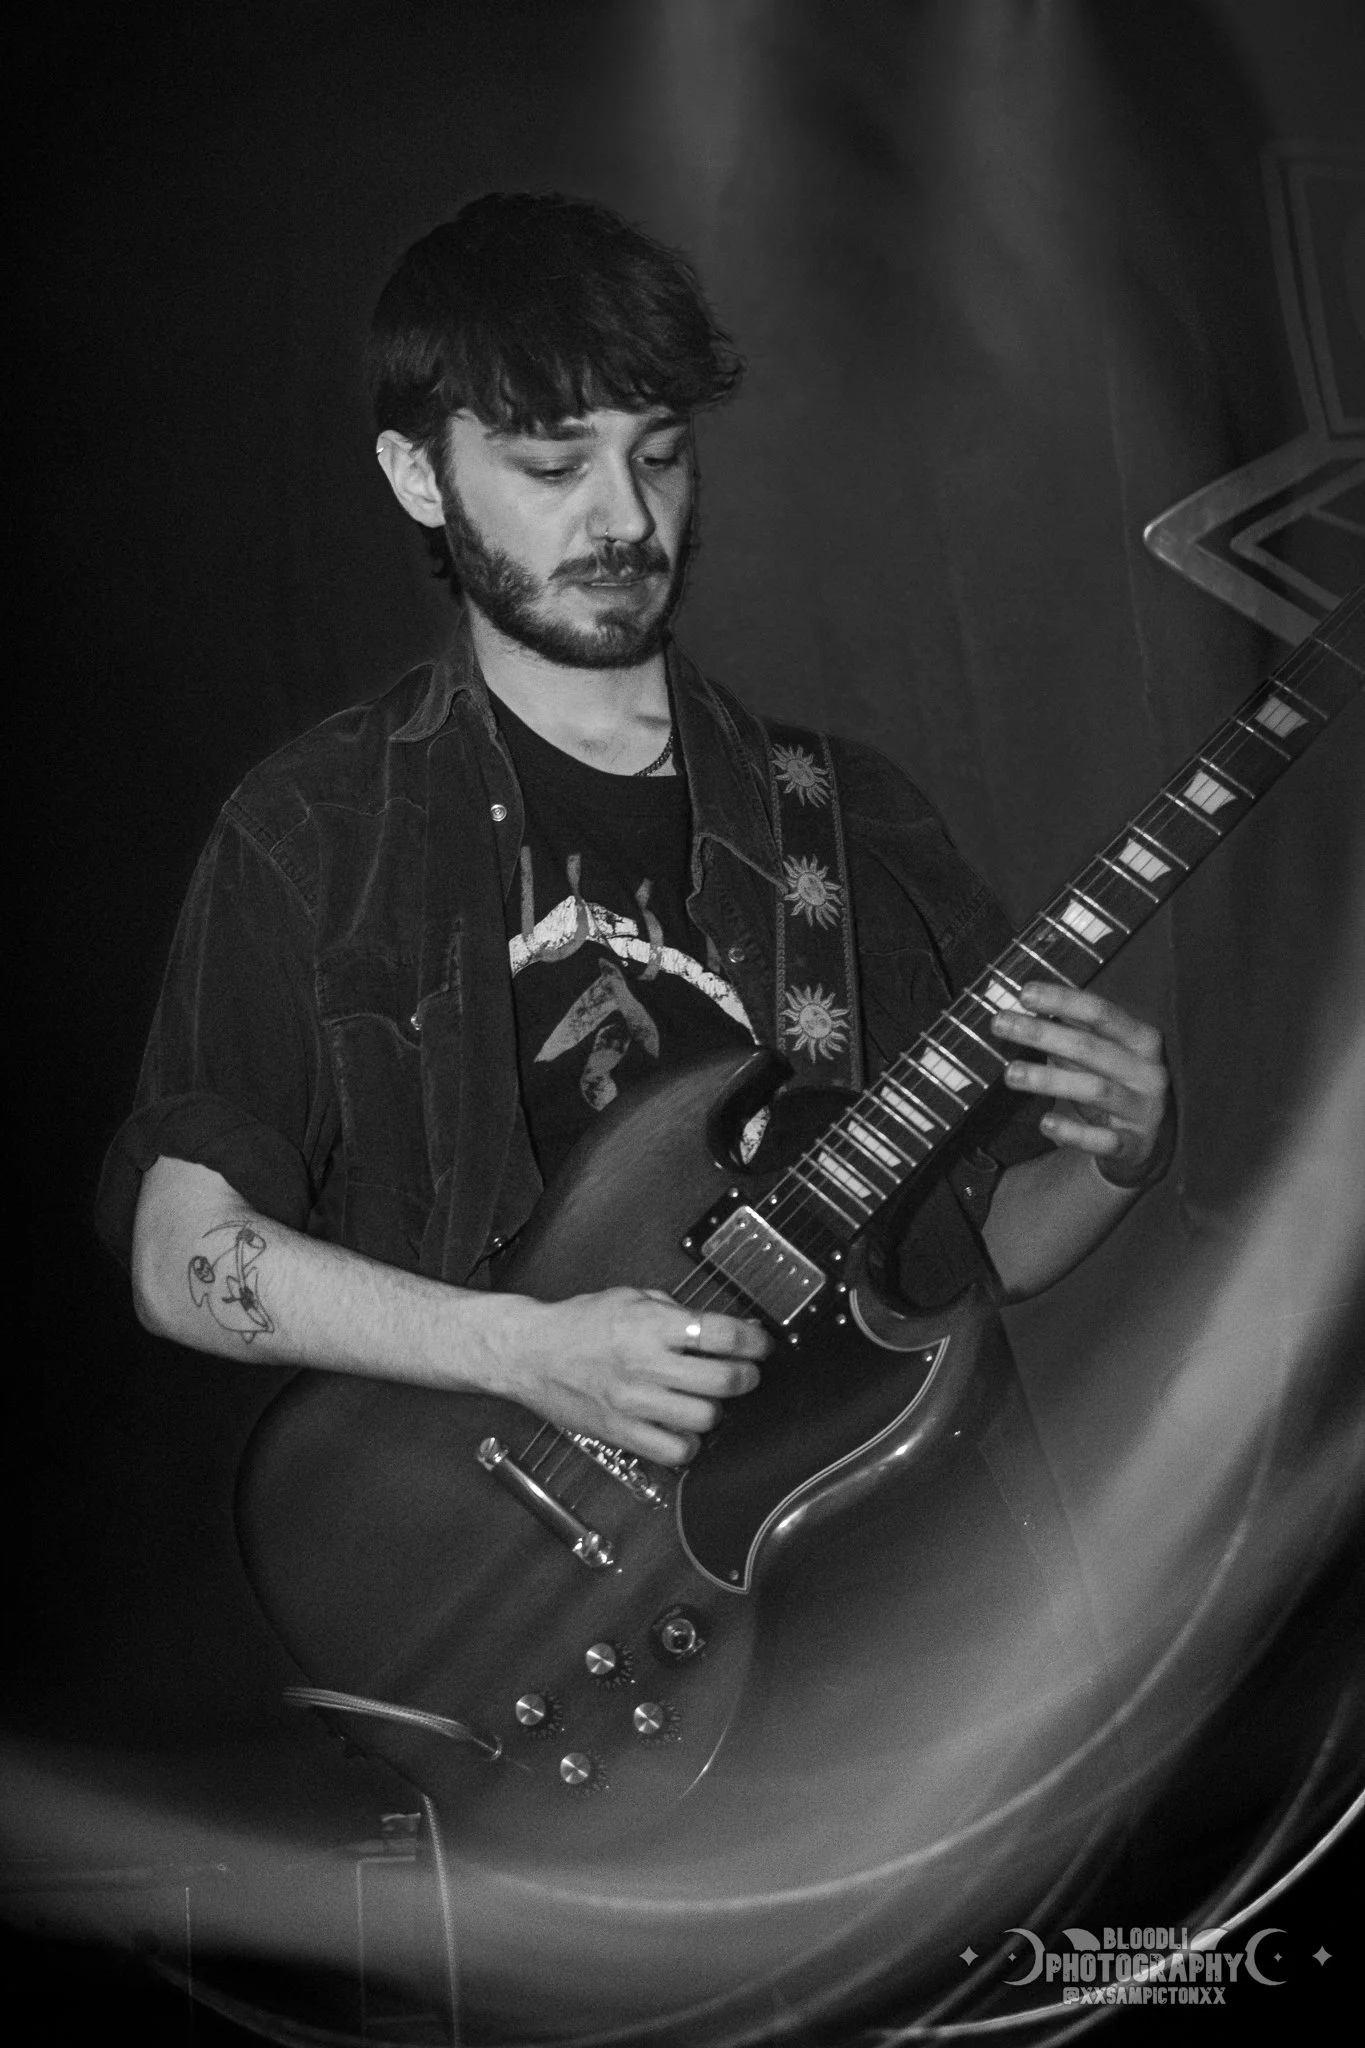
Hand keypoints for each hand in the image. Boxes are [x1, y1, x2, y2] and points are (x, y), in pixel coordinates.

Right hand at [484, 1287, 767, 1465]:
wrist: (529, 1353)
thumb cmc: (578, 1324)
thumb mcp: (630, 1297)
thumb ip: (675, 1311)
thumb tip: (721, 1326)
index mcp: (651, 1325)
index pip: (723, 1335)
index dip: (754, 1342)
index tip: (761, 1345)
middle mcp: (646, 1364)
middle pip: (724, 1381)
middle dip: (747, 1376)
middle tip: (746, 1373)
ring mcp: (634, 1403)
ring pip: (705, 1419)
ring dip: (716, 1410)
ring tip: (708, 1399)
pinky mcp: (621, 1432)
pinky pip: (674, 1451)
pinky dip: (688, 1443)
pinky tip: (683, 1427)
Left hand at [990, 983, 1173, 1187]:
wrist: (1150, 1142)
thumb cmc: (1117, 1083)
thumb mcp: (1104, 1053)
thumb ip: (1076, 1029)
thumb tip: (1032, 997)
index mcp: (1142, 1040)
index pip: (1101, 1013)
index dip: (1063, 1000)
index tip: (1024, 993)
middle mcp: (1147, 1072)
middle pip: (1090, 1047)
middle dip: (1042, 1033)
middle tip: (1000, 1023)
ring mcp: (1143, 1110)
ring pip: (1095, 1090)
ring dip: (1049, 1080)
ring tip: (1010, 1073)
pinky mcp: (1133, 1145)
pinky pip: (1103, 1140)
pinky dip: (1074, 1133)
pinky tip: (1045, 1123)